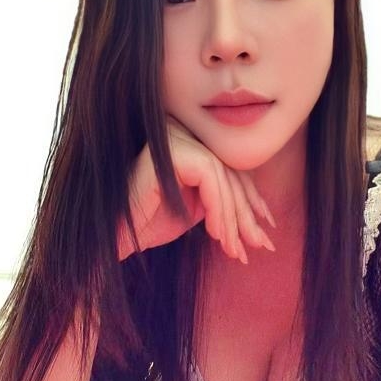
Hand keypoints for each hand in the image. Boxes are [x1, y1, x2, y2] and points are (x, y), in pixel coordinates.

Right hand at [118, 115, 275, 262]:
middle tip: (259, 244)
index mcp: (188, 142)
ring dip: (233, 217)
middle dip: (245, 212)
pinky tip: (217, 235)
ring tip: (234, 249)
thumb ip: (223, 200)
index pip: (229, 167)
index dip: (250, 198)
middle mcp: (181, 132)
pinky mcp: (169, 149)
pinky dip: (219, 208)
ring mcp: (174, 136)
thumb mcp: (197, 210)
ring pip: (223, 175)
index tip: (265, 229)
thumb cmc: (149, 223)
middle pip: (229, 170)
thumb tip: (265, 217)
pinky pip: (209, 175)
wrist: (115, 236)